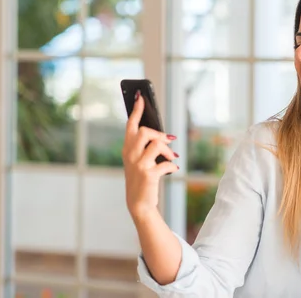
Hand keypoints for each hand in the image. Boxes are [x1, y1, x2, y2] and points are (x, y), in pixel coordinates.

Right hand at [122, 91, 178, 221]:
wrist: (139, 203)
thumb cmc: (142, 179)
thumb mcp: (140, 161)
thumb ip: (147, 147)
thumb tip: (166, 136)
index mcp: (127, 149)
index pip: (131, 125)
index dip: (136, 110)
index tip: (141, 97)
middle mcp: (130, 155)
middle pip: (145, 132)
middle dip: (159, 134)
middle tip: (168, 140)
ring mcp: (138, 165)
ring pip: (156, 144)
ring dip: (168, 150)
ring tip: (171, 157)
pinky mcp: (149, 175)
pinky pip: (166, 163)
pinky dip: (172, 165)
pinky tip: (173, 169)